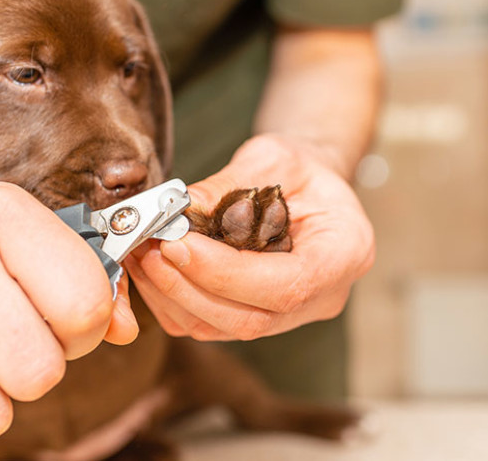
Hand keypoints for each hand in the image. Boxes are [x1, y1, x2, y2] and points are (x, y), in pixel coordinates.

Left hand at [126, 134, 374, 340]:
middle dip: (190, 287)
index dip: (226, 274)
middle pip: (250, 320)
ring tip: (142, 253)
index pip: (286, 286)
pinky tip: (150, 267)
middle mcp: (321, 297)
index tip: (178, 244)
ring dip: (173, 295)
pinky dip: (172, 300)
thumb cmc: (299, 169)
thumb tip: (179, 210)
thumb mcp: (274, 157)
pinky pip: (208, 325)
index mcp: (344, 254)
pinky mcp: (256, 316)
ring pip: (223, 329)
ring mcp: (289, 316)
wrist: (308, 187)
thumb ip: (230, 185)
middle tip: (150, 249)